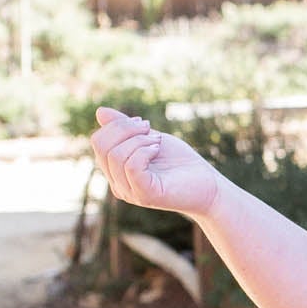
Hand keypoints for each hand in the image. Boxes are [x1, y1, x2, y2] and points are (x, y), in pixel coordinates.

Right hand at [91, 107, 221, 219]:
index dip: (118, 125)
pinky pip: (131, 166)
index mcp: (116, 171)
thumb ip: (125, 128)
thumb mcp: (149, 138)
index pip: (98, 141)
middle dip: (126, 129)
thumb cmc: (180, 163)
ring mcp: (130, 192)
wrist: (208, 185)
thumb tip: (100, 111)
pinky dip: (144, 151)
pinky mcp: (145, 195)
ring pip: (116, 155)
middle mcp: (118, 184)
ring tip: (158, 142)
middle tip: (151, 130)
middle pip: (101, 146)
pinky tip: (158, 150)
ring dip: (139, 140)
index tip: (144, 123)